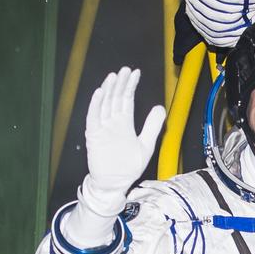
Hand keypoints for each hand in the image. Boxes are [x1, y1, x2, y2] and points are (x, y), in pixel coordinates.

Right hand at [84, 67, 165, 207]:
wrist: (115, 183)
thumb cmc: (128, 167)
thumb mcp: (146, 145)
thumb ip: (152, 126)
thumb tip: (160, 107)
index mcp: (124, 123)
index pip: (127, 99)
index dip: (130, 86)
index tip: (135, 73)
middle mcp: (113, 122)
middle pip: (115, 98)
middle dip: (120, 83)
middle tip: (125, 70)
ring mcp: (102, 127)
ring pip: (104, 104)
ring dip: (108, 90)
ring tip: (113, 77)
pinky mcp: (94, 135)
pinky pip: (93, 117)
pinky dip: (96, 105)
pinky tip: (100, 92)